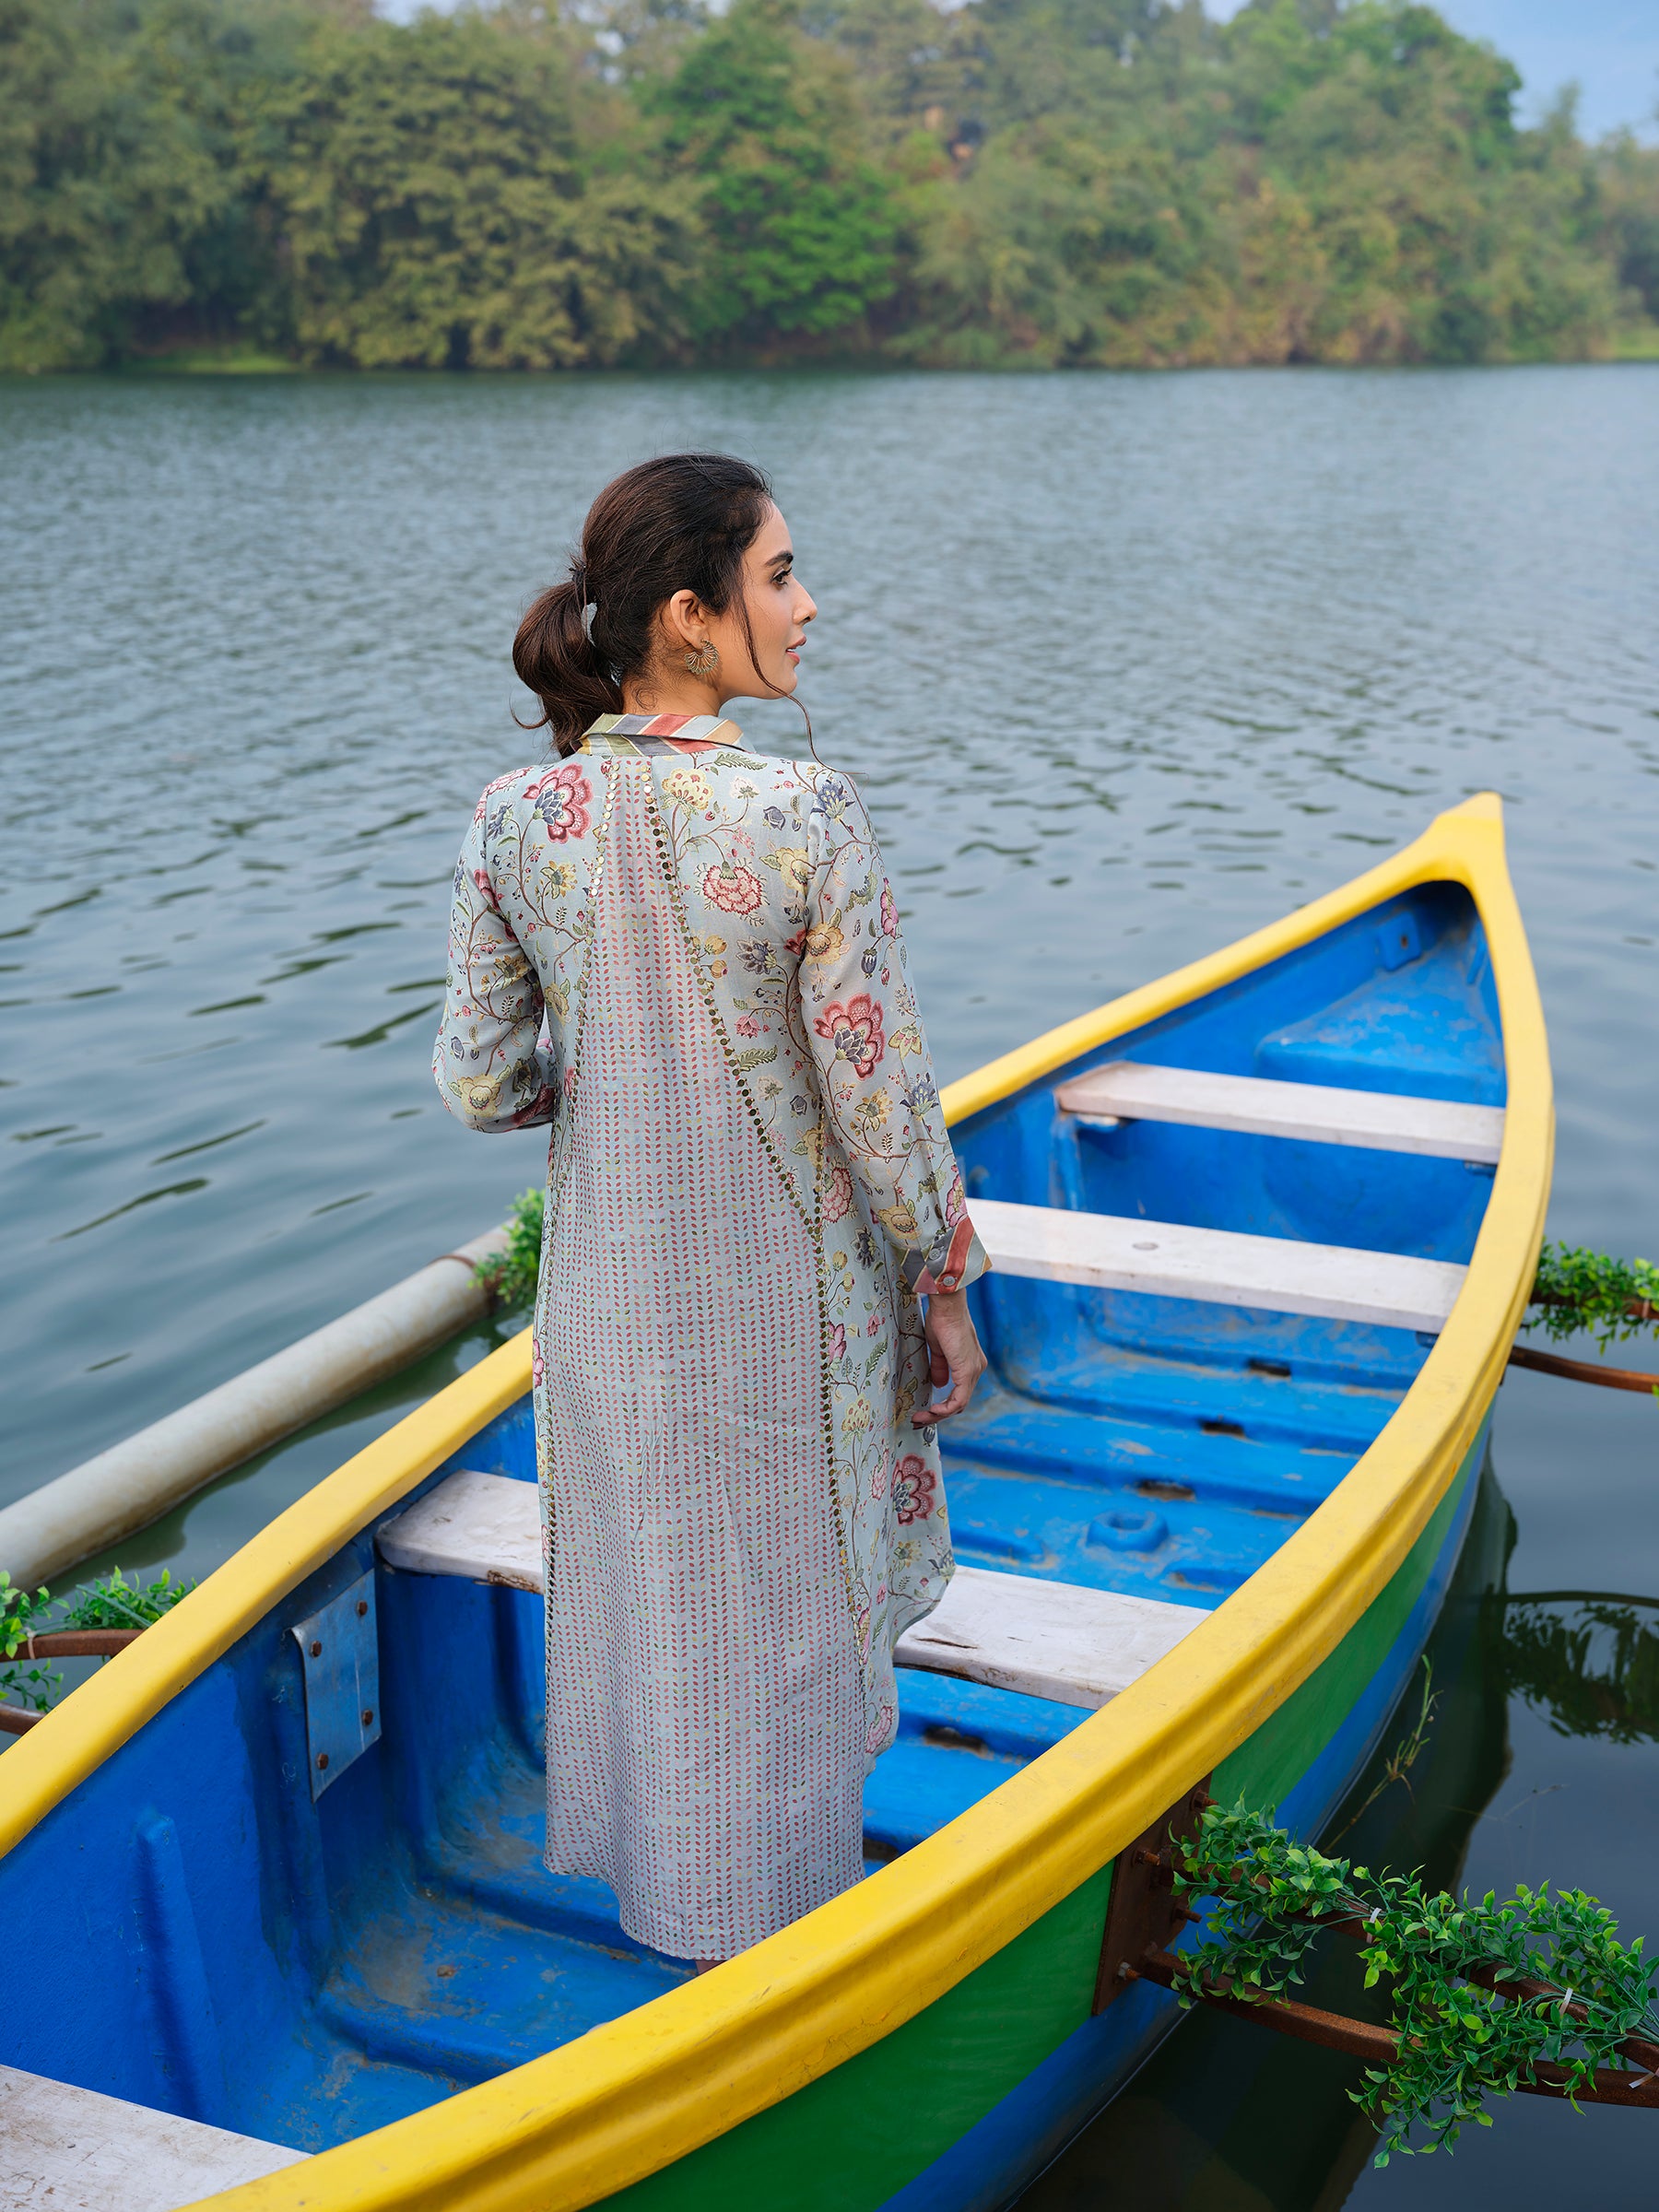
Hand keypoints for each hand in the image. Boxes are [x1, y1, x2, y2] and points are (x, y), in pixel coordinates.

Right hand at [913, 1287, 986, 1425]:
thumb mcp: (938, 1348)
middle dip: (938, 1414)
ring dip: (938, 1415)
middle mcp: (976, 1368)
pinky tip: (932, 1411)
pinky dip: (944, 1409)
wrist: (947, 1306)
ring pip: (959, 1404)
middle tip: (919, 1420)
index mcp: (970, 1362)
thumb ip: (940, 1367)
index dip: (943, 1405)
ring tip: (920, 1418)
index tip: (925, 1410)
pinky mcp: (968, 1371)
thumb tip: (938, 1384)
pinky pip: (958, 1400)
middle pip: (959, 1402)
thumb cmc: (941, 1319)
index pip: (959, 1392)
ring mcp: (974, 1371)